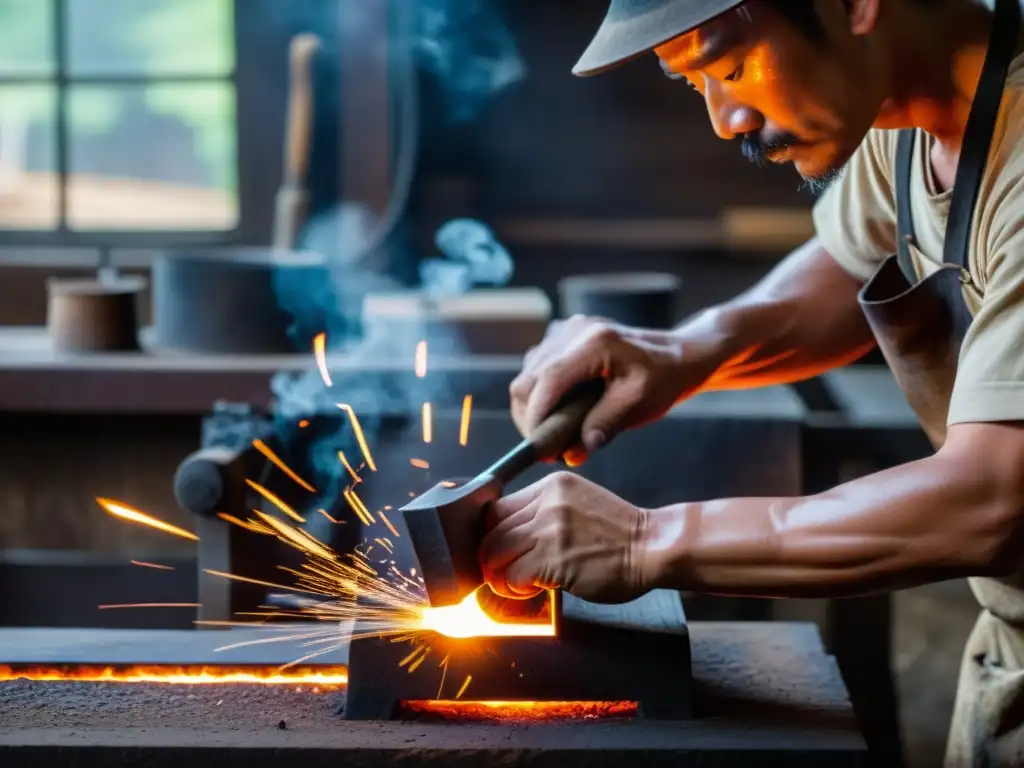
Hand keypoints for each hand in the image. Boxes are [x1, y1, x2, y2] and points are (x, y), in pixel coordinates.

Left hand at [479, 472, 653, 603]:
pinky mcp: (554, 560)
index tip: (499, 549)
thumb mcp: (579, 503)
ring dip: (499, 574)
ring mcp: (549, 531)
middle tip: (502, 571)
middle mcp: (547, 503)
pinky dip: (515, 588)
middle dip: (491, 556)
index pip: (499, 507)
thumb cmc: (620, 533)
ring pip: (495, 552)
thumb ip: (546, 511)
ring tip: (514, 583)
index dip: (493, 532)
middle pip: (492, 530)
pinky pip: (513, 575)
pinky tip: (532, 590)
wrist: (652, 546)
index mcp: (551, 486)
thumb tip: (512, 533)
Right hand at [511, 316, 712, 463]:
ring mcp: (566, 330)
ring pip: (527, 374)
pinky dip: (539, 392)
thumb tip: (572, 454)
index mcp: (595, 342)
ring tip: (553, 431)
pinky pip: (536, 366)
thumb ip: (604, 425)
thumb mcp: (639, 403)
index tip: (541, 448)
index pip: (548, 381)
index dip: (536, 418)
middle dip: (530, 417)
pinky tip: (559, 409)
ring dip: (532, 406)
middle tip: (548, 447)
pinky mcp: (563, 335)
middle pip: (528, 378)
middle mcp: (574, 330)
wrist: (678, 355)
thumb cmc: (664, 378)